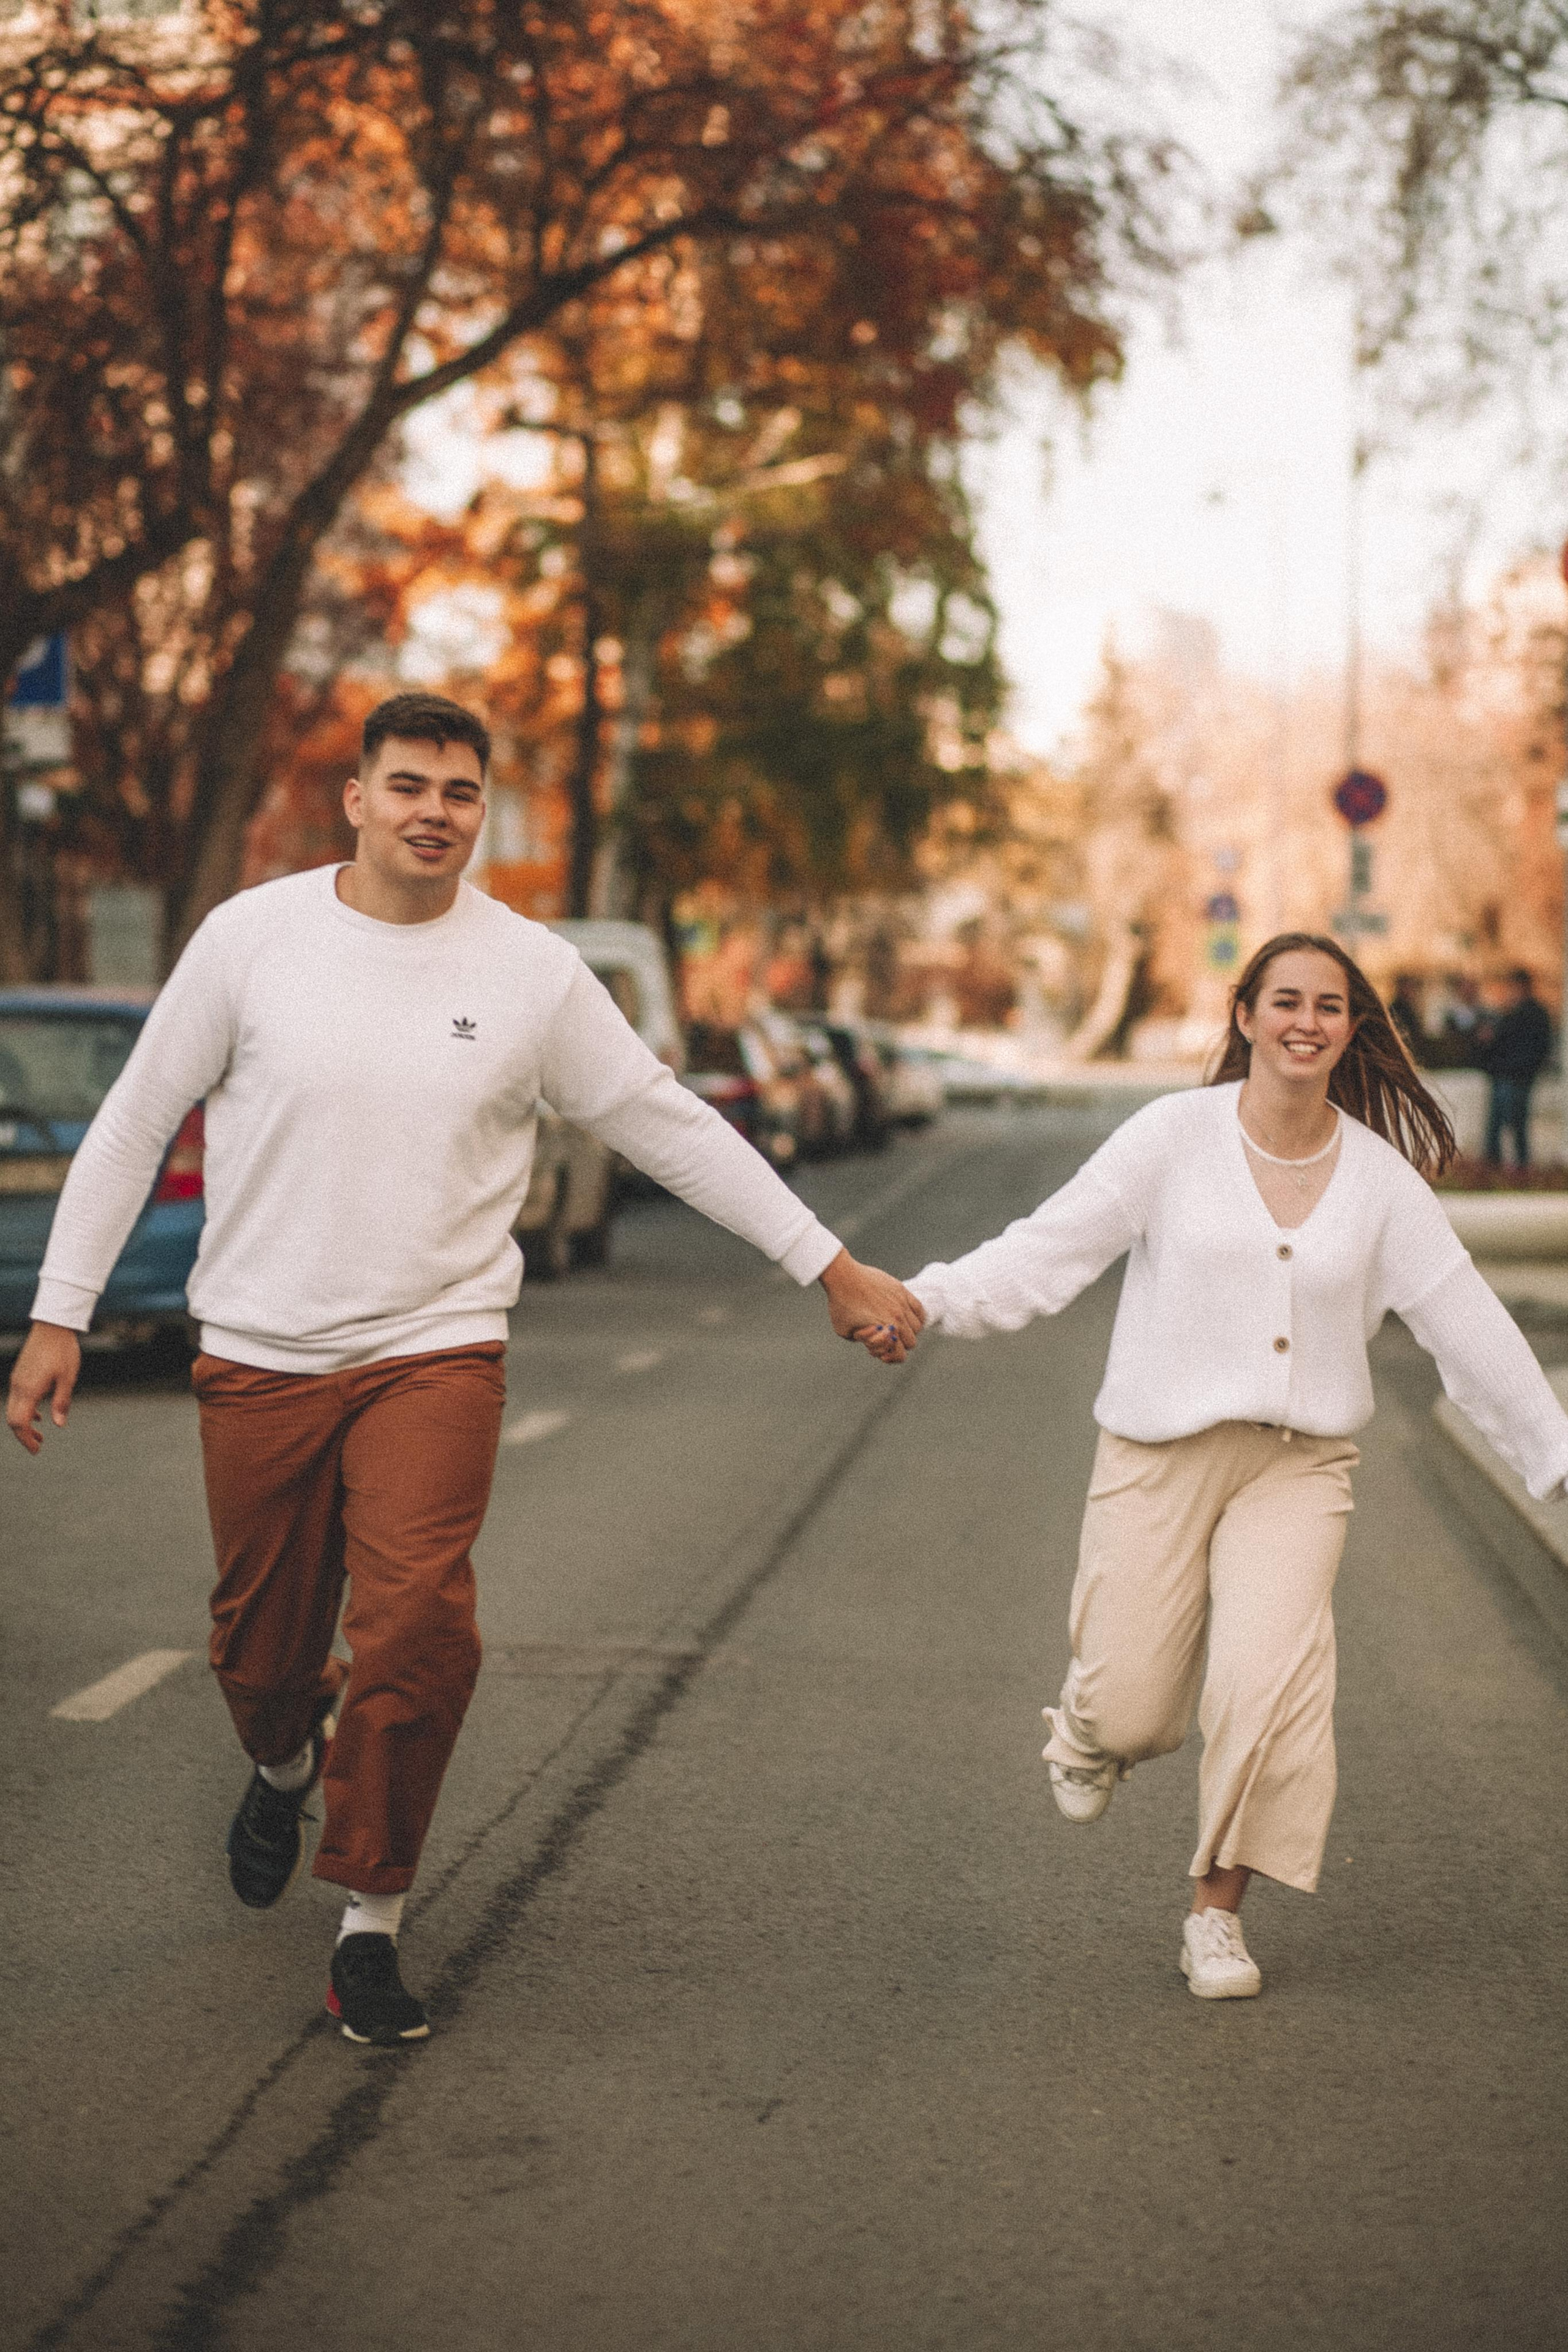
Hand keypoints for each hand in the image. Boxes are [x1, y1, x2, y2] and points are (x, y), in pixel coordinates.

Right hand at [6, 1321, 81, 1453]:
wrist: (52, 1326)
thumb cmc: (63, 1350)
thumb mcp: (68, 1377)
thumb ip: (62, 1402)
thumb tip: (59, 1424)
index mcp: (29, 1389)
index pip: (19, 1422)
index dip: (25, 1439)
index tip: (36, 1450)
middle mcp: (18, 1386)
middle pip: (12, 1419)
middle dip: (23, 1435)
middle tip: (38, 1446)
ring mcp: (17, 1379)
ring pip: (13, 1409)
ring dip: (24, 1424)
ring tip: (40, 1434)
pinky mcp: (20, 1374)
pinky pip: (16, 1398)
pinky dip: (24, 1411)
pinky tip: (38, 1415)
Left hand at [818, 1250, 924, 1363]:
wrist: (842, 1276)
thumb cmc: (840, 1304)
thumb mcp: (845, 1331)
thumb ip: (863, 1341)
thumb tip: (875, 1342)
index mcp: (886, 1329)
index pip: (900, 1355)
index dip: (891, 1358)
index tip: (879, 1353)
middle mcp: (898, 1317)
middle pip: (911, 1342)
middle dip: (899, 1345)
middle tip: (885, 1339)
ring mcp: (902, 1302)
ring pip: (918, 1326)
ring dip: (908, 1331)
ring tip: (895, 1328)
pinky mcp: (902, 1290)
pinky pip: (919, 1309)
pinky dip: (916, 1317)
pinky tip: (904, 1317)